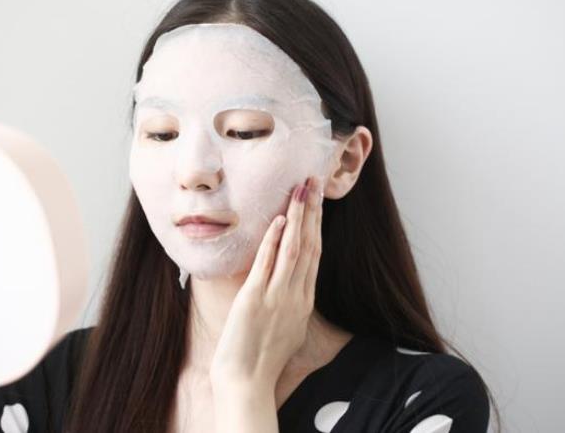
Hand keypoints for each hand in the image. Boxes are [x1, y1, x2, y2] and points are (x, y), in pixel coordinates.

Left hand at [209, 174, 323, 388]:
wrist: (247, 382)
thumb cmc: (262, 357)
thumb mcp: (285, 326)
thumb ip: (289, 300)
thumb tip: (289, 281)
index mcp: (304, 300)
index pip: (314, 254)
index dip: (317, 225)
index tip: (318, 201)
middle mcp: (296, 295)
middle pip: (310, 245)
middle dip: (313, 212)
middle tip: (314, 182)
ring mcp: (278, 297)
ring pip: (294, 249)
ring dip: (298, 217)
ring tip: (301, 190)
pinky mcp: (256, 300)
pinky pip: (268, 264)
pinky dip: (274, 240)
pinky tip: (277, 219)